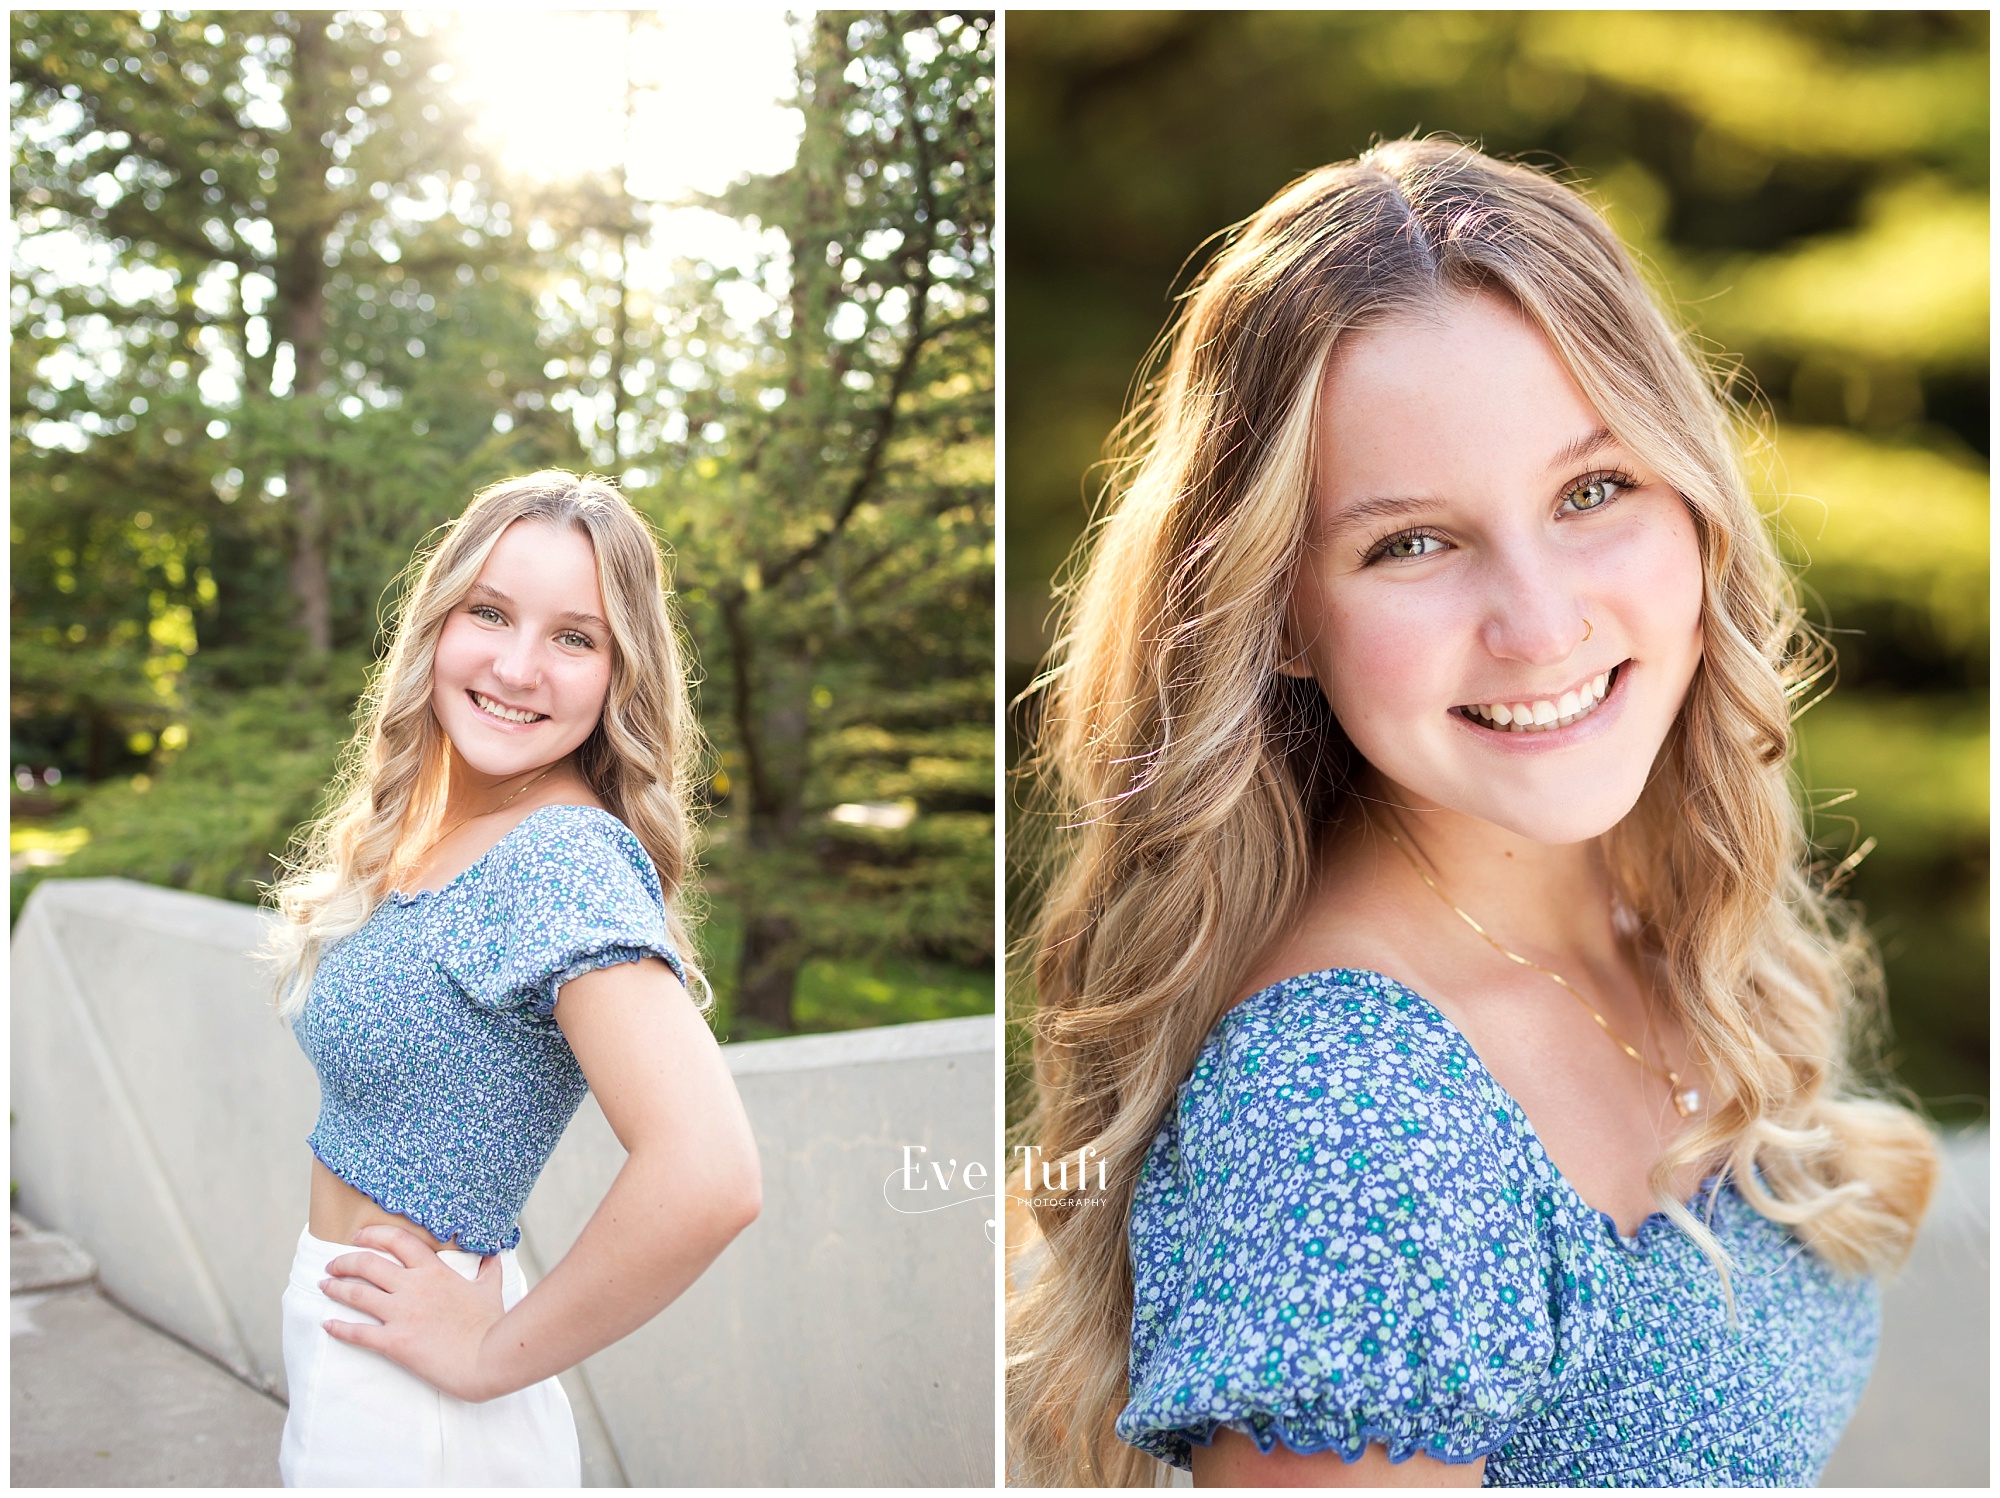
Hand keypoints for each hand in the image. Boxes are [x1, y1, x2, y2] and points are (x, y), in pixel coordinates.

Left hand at [319, 1224, 508, 1402]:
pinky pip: (358, 1333)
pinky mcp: (394, 1342)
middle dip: (344, 1262)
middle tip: (332, 1266)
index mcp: (434, 1271)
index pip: (397, 1240)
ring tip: (324, 1286)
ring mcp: (401, 1314)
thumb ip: (488, 1269)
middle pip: (368, 1264)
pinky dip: (339, 1328)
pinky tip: (328, 1325)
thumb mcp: (490, 1289)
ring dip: (336, 1289)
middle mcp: (413, 1287)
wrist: (487, 1358)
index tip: (357, 1236)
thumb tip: (494, 1254)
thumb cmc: (490, 1324)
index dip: (373, 1235)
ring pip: (357, 1294)